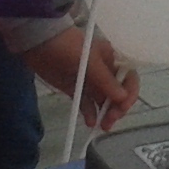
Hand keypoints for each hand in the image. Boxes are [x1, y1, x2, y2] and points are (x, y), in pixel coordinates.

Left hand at [21, 26, 140, 131]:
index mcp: (112, 59)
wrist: (38, 42)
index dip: (129, 94)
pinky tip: (89, 122)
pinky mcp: (75, 89)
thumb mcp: (89, 61)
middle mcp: (104, 72)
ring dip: (105, 114)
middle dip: (117, 108)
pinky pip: (86, 104)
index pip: (129, 79)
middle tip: (109, 121)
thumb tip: (123, 98)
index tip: (122, 108)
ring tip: (101, 126)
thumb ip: (105, 80)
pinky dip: (90, 113)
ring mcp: (89, 81)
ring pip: (103, 101)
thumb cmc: (68, 46)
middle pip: (118, 94)